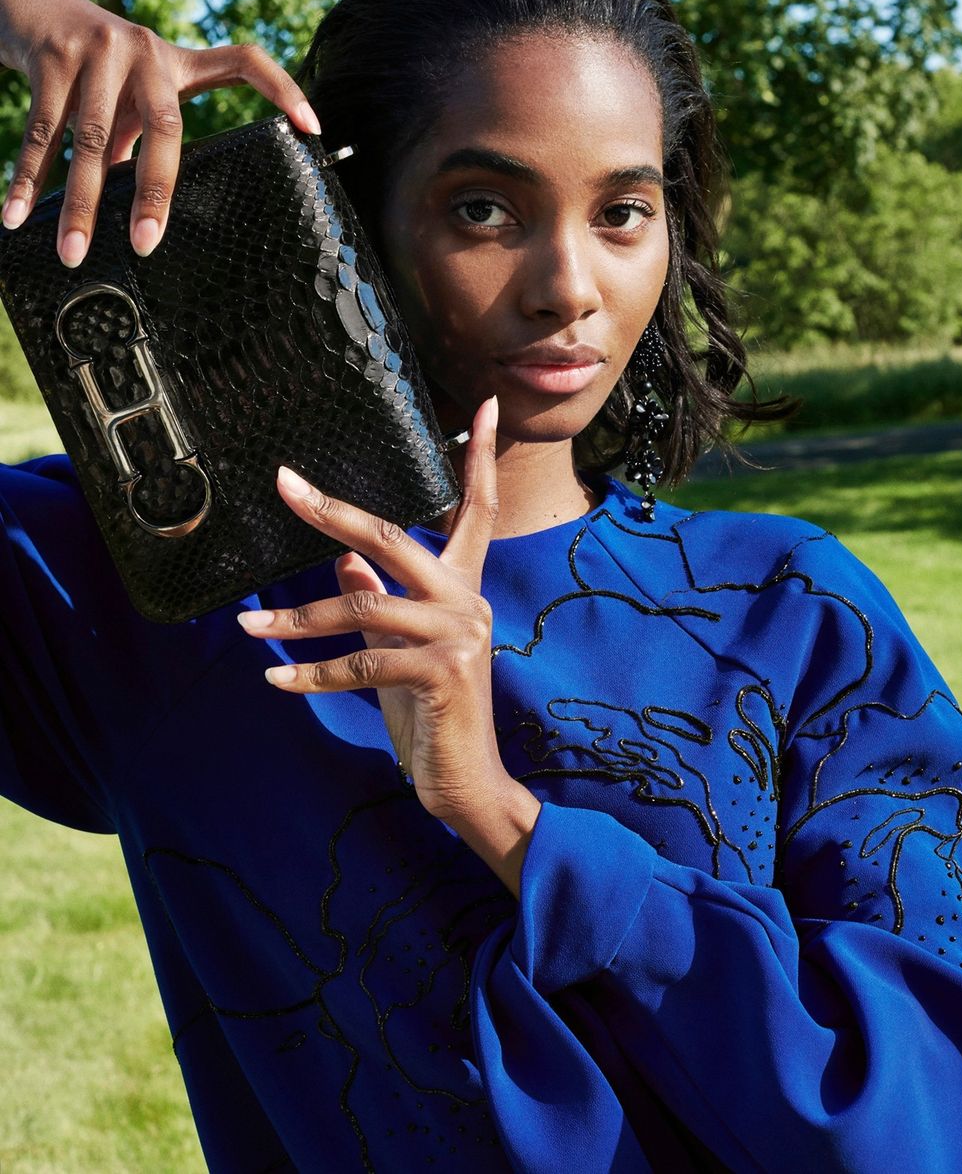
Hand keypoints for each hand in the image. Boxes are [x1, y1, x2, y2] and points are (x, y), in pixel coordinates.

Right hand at [0, 0, 319, 265]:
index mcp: (177, 63)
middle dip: (155, 193)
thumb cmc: (96, 67)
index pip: (245, 61)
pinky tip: (17, 214)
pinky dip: (29, 178)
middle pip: (167, 129)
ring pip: (95, 139)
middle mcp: (148, 51)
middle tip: (146, 245)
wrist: (30, 5)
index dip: (282, 89)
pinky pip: (43, 130)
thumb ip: (146, 138)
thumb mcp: (130, 94)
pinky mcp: (54, 54)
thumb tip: (149, 209)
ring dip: (82, 202)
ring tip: (72, 251)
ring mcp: (101, 48)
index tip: (313, 126)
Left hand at [237, 396, 523, 833]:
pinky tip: (276, 680)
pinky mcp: (441, 673)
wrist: (466, 782)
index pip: (477, 508)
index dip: (481, 458)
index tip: (485, 408)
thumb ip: (377, 601)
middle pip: (394, 535)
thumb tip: (342, 561)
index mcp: (462, 585)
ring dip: (295, 617)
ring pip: (360, 605)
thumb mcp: (398, 649)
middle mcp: (466, 599)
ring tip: (247, 625)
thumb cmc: (431, 713)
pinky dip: (311, 672)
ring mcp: (457, 634)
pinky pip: (360, 662)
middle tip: (286, 484)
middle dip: (333, 510)